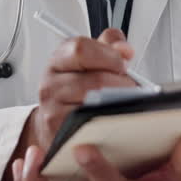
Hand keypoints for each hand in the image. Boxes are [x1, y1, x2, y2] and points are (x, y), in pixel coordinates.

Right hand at [27, 29, 136, 153]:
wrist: (58, 126)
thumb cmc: (78, 92)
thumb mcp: (90, 62)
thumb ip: (109, 45)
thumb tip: (124, 49)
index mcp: (58, 61)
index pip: (81, 49)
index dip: (109, 55)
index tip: (122, 63)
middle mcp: (50, 84)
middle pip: (97, 80)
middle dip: (122, 83)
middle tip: (130, 88)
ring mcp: (52, 110)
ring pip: (97, 104)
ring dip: (120, 103)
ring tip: (125, 103)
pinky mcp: (61, 134)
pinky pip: (94, 125)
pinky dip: (110, 121)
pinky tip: (115, 118)